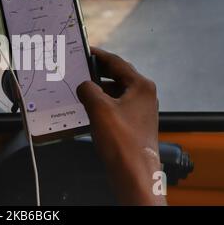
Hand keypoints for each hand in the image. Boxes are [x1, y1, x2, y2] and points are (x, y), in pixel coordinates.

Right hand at [77, 47, 165, 205]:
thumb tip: (84, 85)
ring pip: (116, 92)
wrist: (134, 174)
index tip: (85, 50)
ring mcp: (140, 110)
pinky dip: (102, 104)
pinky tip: (88, 108)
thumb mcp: (99, 108)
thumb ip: (88, 89)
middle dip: (97, 73)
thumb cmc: (121, 141)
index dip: (98, 55)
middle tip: (79, 68)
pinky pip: (116, 106)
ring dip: (98, 90)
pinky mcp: (134, 123)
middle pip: (117, 76)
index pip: (117, 62)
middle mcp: (144, 95)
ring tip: (80, 89)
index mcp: (141, 86)